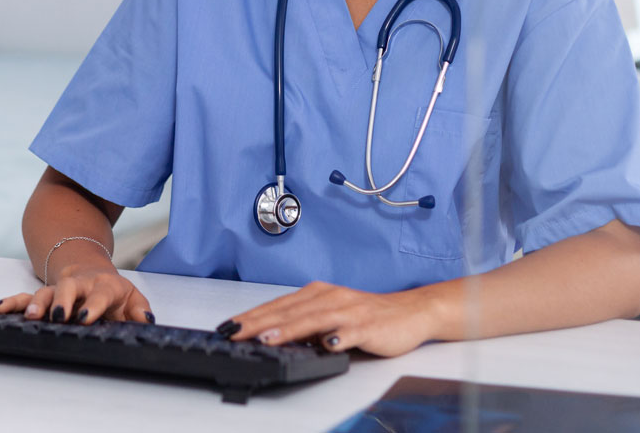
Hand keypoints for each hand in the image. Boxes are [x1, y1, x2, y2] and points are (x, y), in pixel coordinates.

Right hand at [0, 265, 153, 325]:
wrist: (91, 269)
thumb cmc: (113, 292)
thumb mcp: (132, 299)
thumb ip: (140, 312)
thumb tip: (147, 322)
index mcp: (103, 285)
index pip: (100, 293)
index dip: (93, 304)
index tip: (85, 317)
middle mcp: (79, 284)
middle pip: (68, 287)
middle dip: (61, 301)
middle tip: (57, 316)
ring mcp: (59, 288)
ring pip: (44, 292)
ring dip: (36, 303)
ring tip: (29, 316)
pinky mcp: (44, 295)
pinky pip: (25, 297)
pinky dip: (11, 302)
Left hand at [220, 281, 436, 356]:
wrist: (410, 311)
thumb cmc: (367, 314)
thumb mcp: (330, 315)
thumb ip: (305, 324)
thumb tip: (274, 336)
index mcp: (317, 294)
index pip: (278, 305)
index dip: (252, 316)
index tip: (229, 326)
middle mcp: (329, 297)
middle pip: (288, 311)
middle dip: (259, 322)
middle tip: (235, 332)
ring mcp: (348, 311)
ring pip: (313, 320)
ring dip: (289, 329)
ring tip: (266, 339)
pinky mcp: (368, 326)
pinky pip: (350, 333)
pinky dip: (337, 338)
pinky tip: (326, 345)